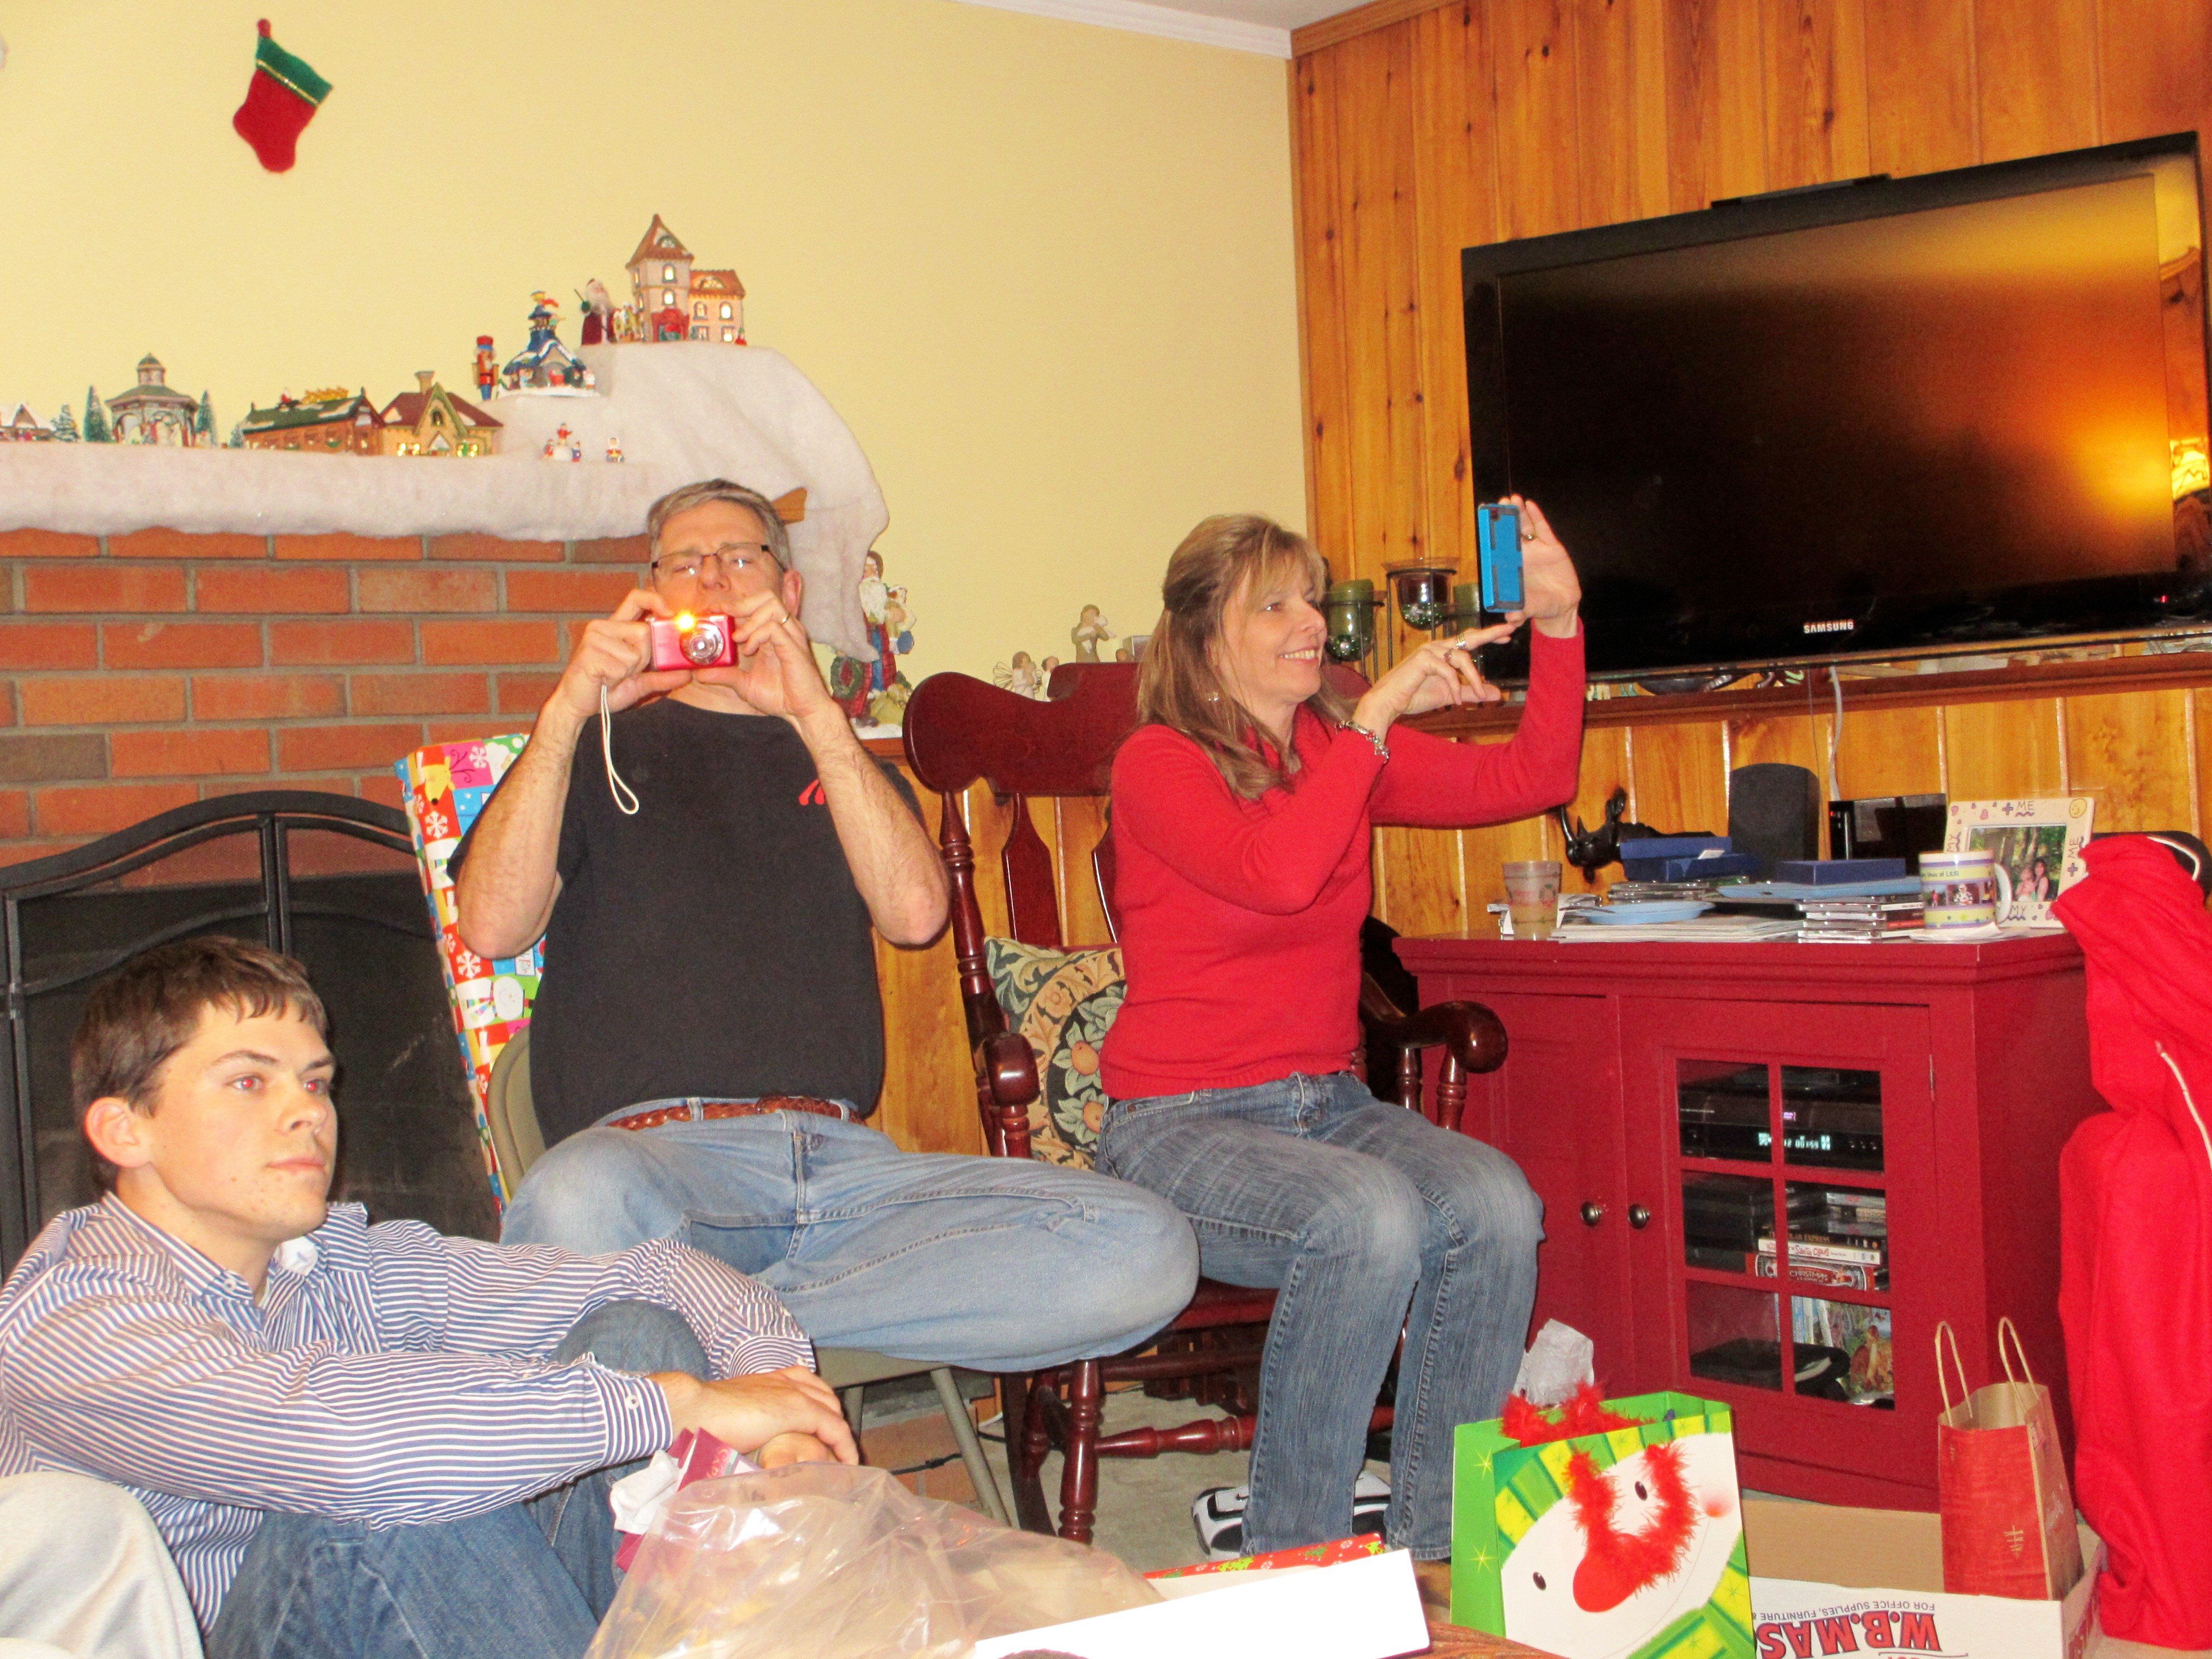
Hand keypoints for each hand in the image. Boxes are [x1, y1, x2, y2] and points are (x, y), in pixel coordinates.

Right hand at [549, 590, 693, 725]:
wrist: (577, 706)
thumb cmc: (604, 690)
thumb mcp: (639, 683)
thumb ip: (662, 676)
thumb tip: (688, 674)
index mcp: (615, 627)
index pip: (636, 598)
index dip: (655, 600)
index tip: (669, 613)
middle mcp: (603, 627)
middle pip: (644, 632)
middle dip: (643, 658)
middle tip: (625, 671)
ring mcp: (593, 638)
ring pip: (634, 652)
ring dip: (628, 671)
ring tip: (611, 676)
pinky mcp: (588, 654)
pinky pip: (620, 667)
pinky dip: (616, 679)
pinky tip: (603, 680)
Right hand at [651, 1365, 858, 1464]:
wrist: (694, 1408)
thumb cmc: (703, 1416)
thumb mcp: (735, 1414)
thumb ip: (750, 1421)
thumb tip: (747, 1441)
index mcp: (771, 1379)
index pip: (809, 1387)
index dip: (821, 1407)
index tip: (824, 1432)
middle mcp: (787, 1381)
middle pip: (826, 1397)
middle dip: (835, 1421)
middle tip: (836, 1449)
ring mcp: (794, 1394)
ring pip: (833, 1412)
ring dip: (842, 1435)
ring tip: (843, 1459)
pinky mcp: (797, 1410)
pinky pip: (833, 1428)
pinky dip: (844, 1445)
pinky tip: (847, 1462)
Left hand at [692, 589, 838, 727]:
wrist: (801, 712)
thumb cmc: (780, 696)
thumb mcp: (744, 684)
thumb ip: (724, 675)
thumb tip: (699, 673)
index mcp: (774, 635)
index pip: (756, 606)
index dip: (735, 604)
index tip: (715, 610)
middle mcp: (784, 630)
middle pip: (766, 597)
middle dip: (742, 604)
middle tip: (726, 617)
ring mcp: (791, 636)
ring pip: (771, 606)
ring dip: (749, 620)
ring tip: (738, 639)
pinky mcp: (794, 646)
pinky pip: (773, 627)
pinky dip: (757, 635)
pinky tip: (750, 650)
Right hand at [1352, 621, 1520, 739]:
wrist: (1389, 703)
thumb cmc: (1415, 696)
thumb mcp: (1450, 695)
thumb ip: (1470, 692)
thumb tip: (1497, 694)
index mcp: (1442, 652)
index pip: (1469, 640)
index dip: (1488, 636)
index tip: (1508, 635)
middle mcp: (1437, 647)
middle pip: (1469, 637)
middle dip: (1490, 634)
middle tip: (1509, 630)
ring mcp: (1429, 651)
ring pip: (1463, 659)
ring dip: (1473, 679)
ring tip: (1479, 697)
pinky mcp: (1424, 660)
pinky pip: (1448, 672)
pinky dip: (1454, 688)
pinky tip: (1453, 703)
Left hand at [1503, 496, 1580, 638]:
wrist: (1562, 607)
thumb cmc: (1539, 606)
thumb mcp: (1529, 610)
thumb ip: (1520, 612)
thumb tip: (1511, 618)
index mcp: (1510, 567)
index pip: (1498, 546)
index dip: (1492, 532)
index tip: (1484, 517)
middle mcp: (1521, 555)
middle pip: (1510, 532)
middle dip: (1505, 517)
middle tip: (1499, 502)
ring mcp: (1536, 549)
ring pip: (1525, 527)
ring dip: (1519, 513)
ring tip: (1512, 499)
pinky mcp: (1553, 548)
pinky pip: (1543, 529)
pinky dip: (1537, 517)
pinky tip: (1530, 504)